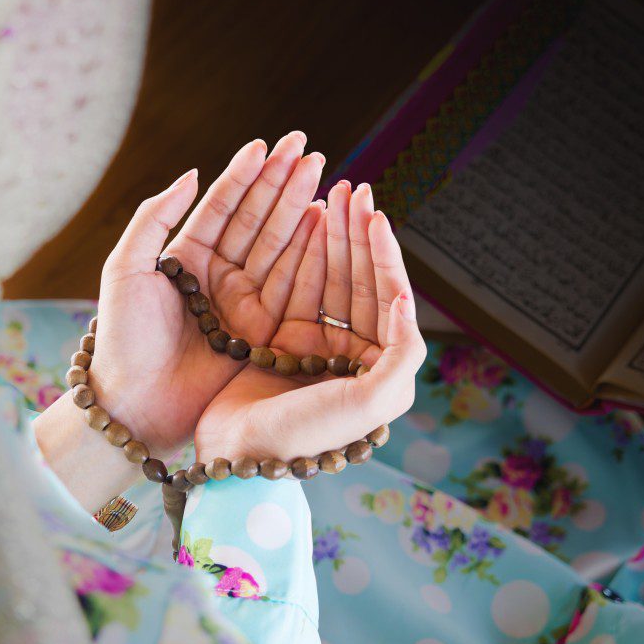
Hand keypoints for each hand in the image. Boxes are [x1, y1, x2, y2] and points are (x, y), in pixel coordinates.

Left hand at [87, 132, 325, 456]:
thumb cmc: (122, 337)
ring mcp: (243, 301)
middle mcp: (218, 275)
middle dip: (281, 182)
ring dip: (300, 208)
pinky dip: (309, 252)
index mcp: (185, 257)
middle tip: (307, 148)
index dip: (244, 174)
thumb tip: (191, 172)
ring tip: (321, 174)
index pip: (221, 206)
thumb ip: (154, 218)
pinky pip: (291, 283)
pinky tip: (324, 220)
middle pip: (256, 219)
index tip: (266, 145)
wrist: (135, 404)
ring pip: (278, 245)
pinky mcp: (263, 329)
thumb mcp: (125, 269)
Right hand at [194, 180, 425, 461]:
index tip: (374, 216)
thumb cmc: (305, 433)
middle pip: (361, 280)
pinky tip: (306, 222)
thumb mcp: (369, 402)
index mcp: (382, 368)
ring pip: (331, 277)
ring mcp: (318, 344)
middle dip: (358, 233)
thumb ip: (402, 354)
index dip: (383, 254)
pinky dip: (303, 254)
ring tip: (332, 193)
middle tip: (352, 189)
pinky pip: (298, 286)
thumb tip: (405, 300)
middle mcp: (355, 354)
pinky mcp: (284, 339)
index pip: (389, 296)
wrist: (238, 454)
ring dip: (333, 236)